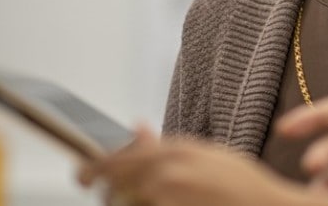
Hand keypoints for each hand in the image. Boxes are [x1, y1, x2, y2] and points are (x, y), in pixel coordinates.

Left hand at [79, 126, 310, 205]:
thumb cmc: (244, 187)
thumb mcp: (207, 156)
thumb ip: (166, 145)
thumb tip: (137, 129)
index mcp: (176, 152)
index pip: (114, 161)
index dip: (91, 170)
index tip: (82, 175)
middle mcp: (166, 176)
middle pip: (112, 188)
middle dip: (109, 193)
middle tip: (116, 194)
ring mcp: (165, 200)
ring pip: (125, 205)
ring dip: (129, 202)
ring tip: (160, 198)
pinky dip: (146, 204)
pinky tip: (166, 201)